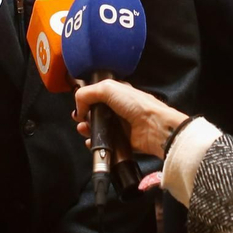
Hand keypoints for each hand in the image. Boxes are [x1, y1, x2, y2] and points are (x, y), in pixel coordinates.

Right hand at [73, 79, 187, 157]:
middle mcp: (118, 108)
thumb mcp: (107, 88)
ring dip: (87, 130)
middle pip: (94, 113)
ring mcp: (119, 126)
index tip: (80, 107)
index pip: (96, 95)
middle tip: (80, 120)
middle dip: (84, 117)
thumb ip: (87, 94)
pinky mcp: (121, 141)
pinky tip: (91, 142)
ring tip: (84, 130)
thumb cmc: (135, 104)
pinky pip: (104, 143)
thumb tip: (79, 108)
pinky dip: (95, 143)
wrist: (154, 127)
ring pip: (97, 128)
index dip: (86, 100)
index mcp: (117, 93)